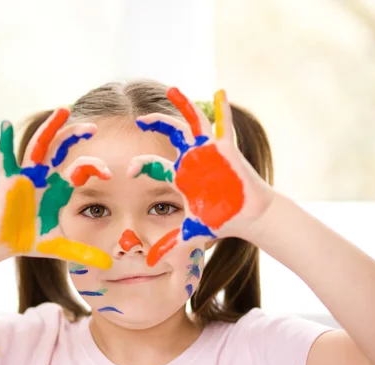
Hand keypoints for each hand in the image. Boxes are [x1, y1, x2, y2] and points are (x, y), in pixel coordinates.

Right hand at [0, 108, 112, 269]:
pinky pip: (4, 157)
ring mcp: (26, 174)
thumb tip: (110, 265)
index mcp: (58, 187)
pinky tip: (4, 124)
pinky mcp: (7, 179)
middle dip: (75, 136)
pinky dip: (3, 141)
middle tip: (93, 127)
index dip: (93, 168)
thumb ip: (84, 252)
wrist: (1, 243)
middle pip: (61, 149)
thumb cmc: (29, 240)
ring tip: (63, 110)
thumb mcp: (60, 245)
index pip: (79, 170)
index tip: (108, 173)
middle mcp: (44, 176)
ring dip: (50, 128)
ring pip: (38, 145)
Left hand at [130, 88, 274, 265]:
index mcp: (179, 175)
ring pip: (193, 123)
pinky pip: (225, 126)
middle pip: (170, 135)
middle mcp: (191, 159)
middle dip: (155, 124)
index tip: (127, 171)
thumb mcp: (190, 232)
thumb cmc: (220, 220)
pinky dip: (223, 109)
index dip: (140, 166)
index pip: (154, 165)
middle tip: (139, 119)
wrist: (247, 216)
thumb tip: (149, 264)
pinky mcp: (226, 149)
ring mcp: (208, 152)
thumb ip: (169, 245)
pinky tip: (220, 91)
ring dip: (183, 106)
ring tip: (172, 90)